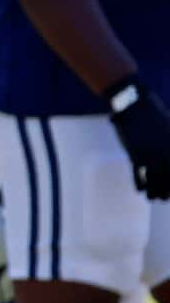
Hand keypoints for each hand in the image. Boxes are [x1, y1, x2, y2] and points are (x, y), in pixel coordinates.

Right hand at [107, 77, 169, 199]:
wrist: (135, 103)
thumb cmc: (152, 113)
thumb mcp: (168, 126)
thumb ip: (168, 141)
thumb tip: (166, 155)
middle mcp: (164, 150)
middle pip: (167, 176)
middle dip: (166, 189)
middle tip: (164, 199)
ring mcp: (150, 152)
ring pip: (154, 177)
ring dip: (154, 190)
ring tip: (153, 198)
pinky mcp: (136, 152)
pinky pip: (138, 172)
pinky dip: (139, 182)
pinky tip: (139, 190)